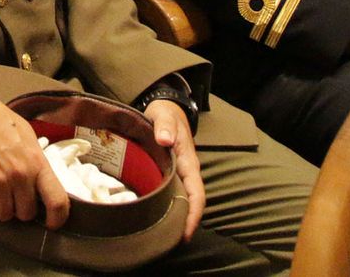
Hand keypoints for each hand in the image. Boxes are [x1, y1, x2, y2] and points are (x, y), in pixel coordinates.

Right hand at [0, 89, 68, 229]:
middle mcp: (20, 177)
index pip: (57, 201)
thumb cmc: (0, 121)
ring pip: (2, 214)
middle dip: (19, 207)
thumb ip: (36, 162)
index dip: (57, 218)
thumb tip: (42, 185)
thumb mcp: (28, 136)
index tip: (51, 222)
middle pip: (25, 214)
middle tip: (11, 193)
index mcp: (37, 163)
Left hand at [143, 99, 202, 241]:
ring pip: (181, 199)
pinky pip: (170, 192)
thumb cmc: (165, 113)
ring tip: (159, 235)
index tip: (186, 233)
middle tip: (168, 242)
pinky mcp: (169, 172)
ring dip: (175, 216)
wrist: (167, 107)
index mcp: (188, 162)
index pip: (197, 193)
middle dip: (184, 223)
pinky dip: (166, 205)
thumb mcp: (164, 115)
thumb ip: (164, 125)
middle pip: (191, 202)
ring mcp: (178, 173)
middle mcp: (186, 171)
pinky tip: (152, 214)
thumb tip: (164, 140)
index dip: (194, 214)